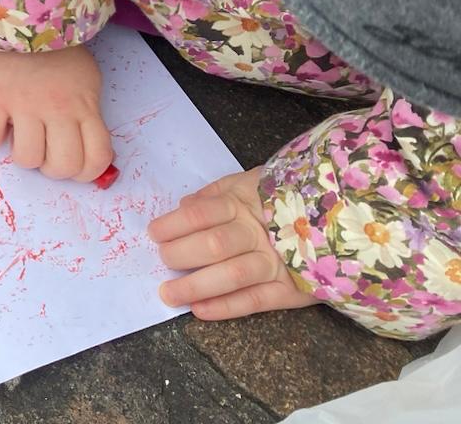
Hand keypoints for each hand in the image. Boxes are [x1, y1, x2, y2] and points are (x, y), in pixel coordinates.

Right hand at [0, 47, 113, 181]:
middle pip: (61, 165)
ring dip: (25, 156)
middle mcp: (57, 108)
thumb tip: (86, 154)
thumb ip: (89, 115)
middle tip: (47, 154)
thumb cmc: (62, 55)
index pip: (95, 159)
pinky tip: (2, 123)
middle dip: (53, 169)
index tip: (76, 165)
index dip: (86, 173)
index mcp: (84, 106)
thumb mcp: (88, 83)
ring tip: (23, 138)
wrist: (28, 19)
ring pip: (27, 158)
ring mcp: (24, 103)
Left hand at [149, 167, 315, 319]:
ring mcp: (275, 262)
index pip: (201, 214)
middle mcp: (259, 233)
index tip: (153, 233)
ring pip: (231, 276)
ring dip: (195, 287)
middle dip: (180, 255)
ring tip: (168, 294)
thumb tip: (182, 207)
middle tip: (162, 260)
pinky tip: (199, 311)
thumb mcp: (248, 182)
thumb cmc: (281, 199)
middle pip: (213, 245)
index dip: (173, 224)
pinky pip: (254, 301)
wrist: (339, 220)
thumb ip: (215, 194)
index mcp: (244, 203)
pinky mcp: (290, 289)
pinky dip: (225, 308)